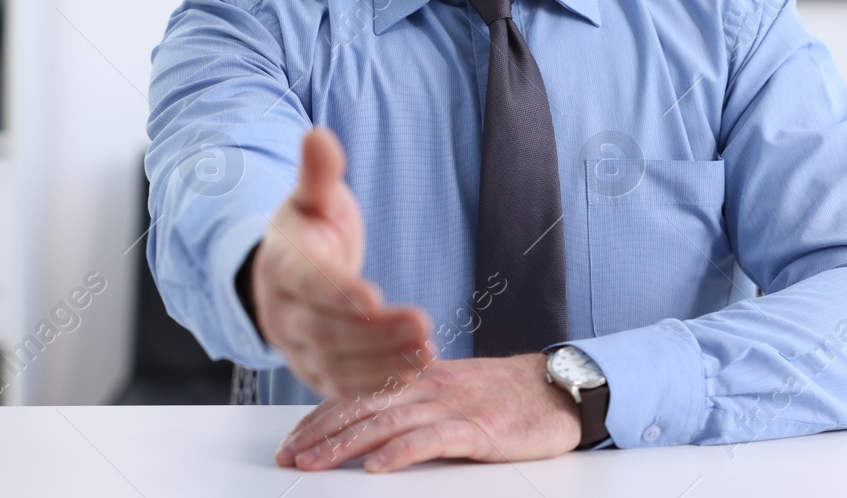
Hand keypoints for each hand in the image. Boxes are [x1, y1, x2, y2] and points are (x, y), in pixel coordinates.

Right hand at [251, 126, 432, 397]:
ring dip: (382, 362)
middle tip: (422, 324)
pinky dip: (376, 383)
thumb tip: (319, 135)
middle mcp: (281, 313)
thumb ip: (318, 174)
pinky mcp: (314, 371)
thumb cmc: (309, 230)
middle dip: (373, 333)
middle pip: (324, 330)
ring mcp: (296, 347)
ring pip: (335, 364)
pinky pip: (342, 386)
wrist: (290, 270)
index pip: (305, 283)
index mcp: (280, 266)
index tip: (372, 296)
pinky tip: (411, 373)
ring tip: (426, 351)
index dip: (335, 293)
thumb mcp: (312, 197)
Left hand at [274, 354, 581, 472]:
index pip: (356, 394)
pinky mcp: (477, 428)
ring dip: (346, 445)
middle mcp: (427, 387)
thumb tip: (374, 429)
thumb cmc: (505, 396)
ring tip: (315, 463)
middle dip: (319, 433)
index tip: (291, 441)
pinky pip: (432, 440)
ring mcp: (451, 406)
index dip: (319, 418)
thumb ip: (414, 404)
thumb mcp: (451, 393)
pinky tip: (378, 468)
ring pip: (387, 423)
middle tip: (289, 456)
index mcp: (418, 377)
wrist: (557, 387)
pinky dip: (402, 452)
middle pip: (361, 407)